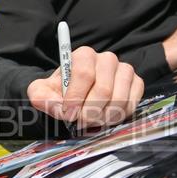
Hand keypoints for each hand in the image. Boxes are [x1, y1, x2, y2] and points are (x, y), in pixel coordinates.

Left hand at [27, 47, 143, 129]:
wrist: (77, 96)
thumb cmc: (61, 92)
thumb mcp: (42, 92)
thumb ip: (40, 96)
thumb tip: (49, 103)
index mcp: (83, 55)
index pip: (84, 74)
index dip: (76, 97)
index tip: (69, 113)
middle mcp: (107, 59)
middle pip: (103, 90)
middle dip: (89, 112)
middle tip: (79, 122)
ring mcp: (125, 70)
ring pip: (119, 100)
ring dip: (102, 117)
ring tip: (90, 120)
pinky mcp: (136, 84)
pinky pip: (131, 104)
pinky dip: (117, 117)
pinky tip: (104, 118)